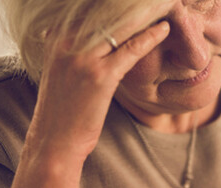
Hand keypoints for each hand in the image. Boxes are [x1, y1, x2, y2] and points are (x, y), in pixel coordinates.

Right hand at [24, 13, 170, 163]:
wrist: (55, 140)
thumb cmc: (62, 108)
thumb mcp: (59, 69)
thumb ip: (70, 47)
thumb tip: (86, 33)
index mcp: (55, 37)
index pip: (86, 8)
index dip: (108, 2)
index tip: (131, 0)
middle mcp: (65, 42)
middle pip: (104, 10)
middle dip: (130, 4)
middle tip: (153, 0)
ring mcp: (82, 58)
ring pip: (120, 25)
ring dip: (144, 13)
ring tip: (164, 5)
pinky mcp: (100, 76)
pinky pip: (131, 49)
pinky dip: (150, 37)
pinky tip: (165, 29)